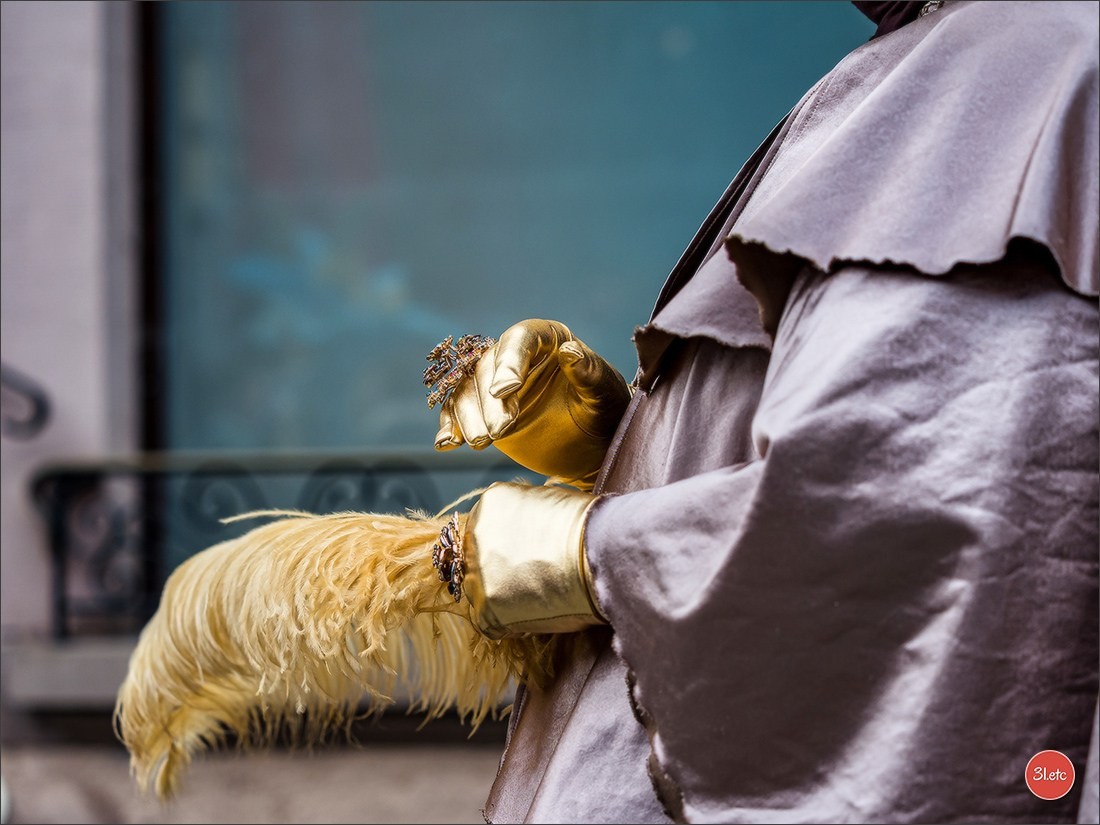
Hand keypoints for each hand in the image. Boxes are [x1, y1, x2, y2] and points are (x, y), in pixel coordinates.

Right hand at [434, 320, 631, 489]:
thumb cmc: (605, 412)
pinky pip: (458, 413)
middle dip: (488, 400)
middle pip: (487, 367)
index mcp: (547, 339)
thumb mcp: (603, 394)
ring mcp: (496, 385)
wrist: (595, 447)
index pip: (520, 339)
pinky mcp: (483, 411)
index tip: (505, 390)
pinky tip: (447, 443)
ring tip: (481, 441)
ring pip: (467, 390)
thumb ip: (588, 373)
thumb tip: (570, 351)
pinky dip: (450, 427)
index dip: (509, 361)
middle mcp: (516, 357)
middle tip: (499, 431)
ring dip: (468, 416)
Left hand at [462, 482, 606, 638]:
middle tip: (533, 580)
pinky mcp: (486, 609)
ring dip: (504, 597)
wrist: (601, 553)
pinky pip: (492, 622)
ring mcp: (478, 573)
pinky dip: (512, 624)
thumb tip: (530, 528)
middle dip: (502, 571)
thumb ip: (527, 514)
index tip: (529, 556)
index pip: (489, 529)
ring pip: (481, 591)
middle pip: (480, 559)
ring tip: (539, 597)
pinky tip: (539, 612)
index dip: (511, 547)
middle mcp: (475, 534)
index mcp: (491, 503)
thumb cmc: (589, 527)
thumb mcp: (550, 501)